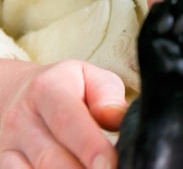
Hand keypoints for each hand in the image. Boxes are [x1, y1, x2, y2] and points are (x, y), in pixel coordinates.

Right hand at [0, 59, 126, 168]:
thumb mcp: (90, 77)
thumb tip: (116, 118)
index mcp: (47, 89)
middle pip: (50, 158)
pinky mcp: (3, 165)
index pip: (68, 121)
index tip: (109, 164)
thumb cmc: (67, 87)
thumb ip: (108, 95)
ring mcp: (7, 146)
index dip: (89, 146)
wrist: (17, 93)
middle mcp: (21, 119)